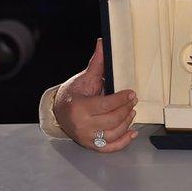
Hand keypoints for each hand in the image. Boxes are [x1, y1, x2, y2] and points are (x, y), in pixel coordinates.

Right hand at [52, 38, 138, 152]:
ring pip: (114, 133)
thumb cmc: (72, 94)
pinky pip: (110, 147)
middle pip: (113, 120)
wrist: (58, 111)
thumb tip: (103, 43)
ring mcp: (87, 138)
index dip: (122, 99)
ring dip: (127, 122)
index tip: (131, 93)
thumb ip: (97, 63)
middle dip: (126, 109)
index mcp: (79, 108)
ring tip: (131, 111)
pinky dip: (123, 141)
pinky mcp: (91, 145)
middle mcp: (82, 126)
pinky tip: (132, 132)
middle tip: (133, 100)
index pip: (106, 105)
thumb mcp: (84, 78)